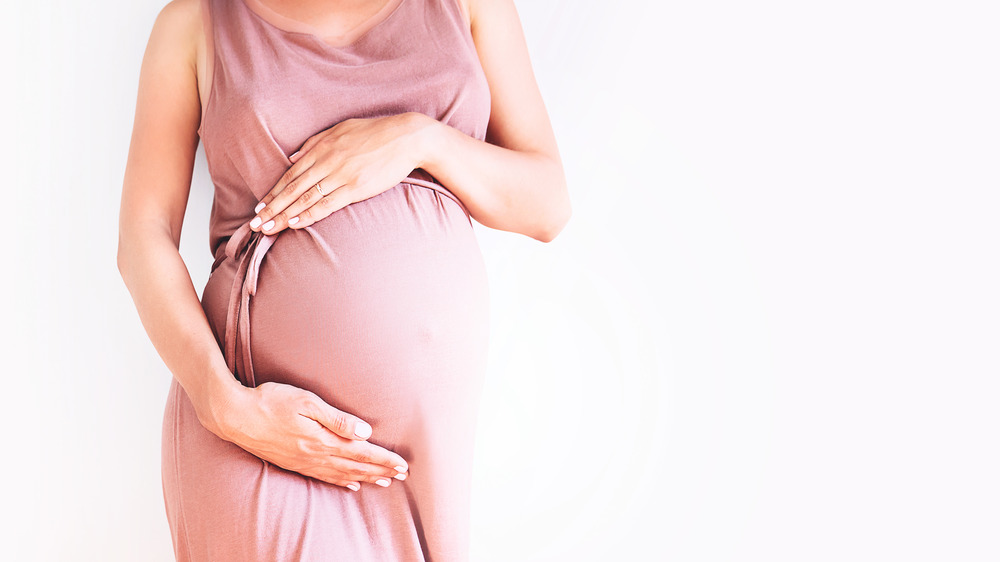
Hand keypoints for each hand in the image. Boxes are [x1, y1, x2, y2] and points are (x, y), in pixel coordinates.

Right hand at [217, 381, 408, 490]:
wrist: (234, 416)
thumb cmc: (271, 402)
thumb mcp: (307, 402)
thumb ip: (337, 419)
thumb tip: (365, 432)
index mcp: (322, 440)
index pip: (362, 453)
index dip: (384, 459)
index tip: (403, 465)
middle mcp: (315, 455)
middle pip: (356, 466)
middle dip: (381, 471)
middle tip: (403, 476)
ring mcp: (303, 461)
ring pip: (342, 474)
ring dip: (366, 477)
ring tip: (385, 482)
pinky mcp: (293, 463)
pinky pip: (324, 477)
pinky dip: (341, 482)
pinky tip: (351, 484)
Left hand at [249, 112, 431, 233]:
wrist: (407, 137)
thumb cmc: (376, 132)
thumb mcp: (341, 129)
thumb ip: (315, 143)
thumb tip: (292, 158)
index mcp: (322, 147)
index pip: (291, 174)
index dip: (274, 191)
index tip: (260, 206)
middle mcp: (327, 161)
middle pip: (293, 188)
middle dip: (272, 207)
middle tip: (255, 224)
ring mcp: (340, 175)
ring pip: (305, 198)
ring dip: (284, 215)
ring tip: (268, 228)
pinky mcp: (356, 187)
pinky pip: (327, 203)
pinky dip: (309, 214)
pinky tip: (295, 223)